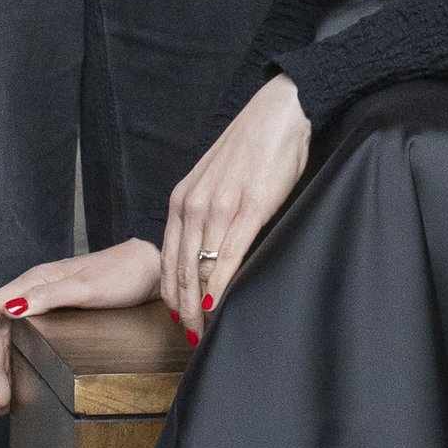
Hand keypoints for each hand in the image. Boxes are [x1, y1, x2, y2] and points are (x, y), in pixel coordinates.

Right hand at [0, 238, 161, 411]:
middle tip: (0, 399)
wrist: (150, 270)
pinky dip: (17, 365)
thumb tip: (11, 309)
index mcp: (34, 282)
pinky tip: (18, 385)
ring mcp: (43, 307)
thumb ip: (48, 296)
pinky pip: (26, 342)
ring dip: (3, 370)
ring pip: (10, 340)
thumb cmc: (123, 273)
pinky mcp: (55, 319)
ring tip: (2, 402)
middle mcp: (33, 294)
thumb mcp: (87, 286)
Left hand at [161, 75, 311, 335]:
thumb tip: (209, 251)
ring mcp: (220, 207)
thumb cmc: (253, 147)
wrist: (279, 114)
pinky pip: (229, 256)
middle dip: (182, 308)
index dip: (170, 294)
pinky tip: (219, 303)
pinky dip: (221, 284)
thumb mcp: (216, 181)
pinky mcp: (250, 208)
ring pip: (201, 269)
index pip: (167, 260)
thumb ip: (207, 213)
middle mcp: (193, 205)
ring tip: (204, 327)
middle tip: (190, 334)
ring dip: (200, 304)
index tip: (178, 316)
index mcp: (182, 200)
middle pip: (179, 271)